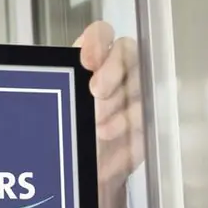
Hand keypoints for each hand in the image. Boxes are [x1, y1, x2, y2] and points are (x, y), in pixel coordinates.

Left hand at [75, 21, 142, 183]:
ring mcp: (135, 94)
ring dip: (118, 101)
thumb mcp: (58, 108)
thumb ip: (64, 86)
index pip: (101, 35)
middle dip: (112, 71)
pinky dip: (129, 121)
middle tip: (96, 93)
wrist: (81, 172)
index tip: (87, 61)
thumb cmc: (66, 136)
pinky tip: (109, 133)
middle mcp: (115, 73)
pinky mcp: (148, 117)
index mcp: (89, 63)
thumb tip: (66, 76)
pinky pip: (148, 109)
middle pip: (127, 51)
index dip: (97, 42)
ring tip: (96, 124)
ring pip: (139, 80)